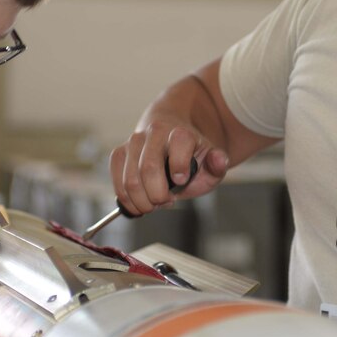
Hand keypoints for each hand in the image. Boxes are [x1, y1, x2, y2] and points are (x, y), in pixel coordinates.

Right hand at [109, 122, 228, 215]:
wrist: (169, 137)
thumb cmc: (190, 155)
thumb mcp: (210, 162)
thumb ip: (218, 165)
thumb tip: (220, 159)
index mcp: (181, 132)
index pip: (179, 143)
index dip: (180, 167)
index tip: (182, 181)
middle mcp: (154, 132)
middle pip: (149, 168)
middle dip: (158, 195)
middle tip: (167, 202)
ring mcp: (133, 141)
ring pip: (130, 179)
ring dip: (142, 201)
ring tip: (154, 204)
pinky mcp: (119, 153)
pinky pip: (116, 181)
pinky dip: (127, 199)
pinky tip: (139, 203)